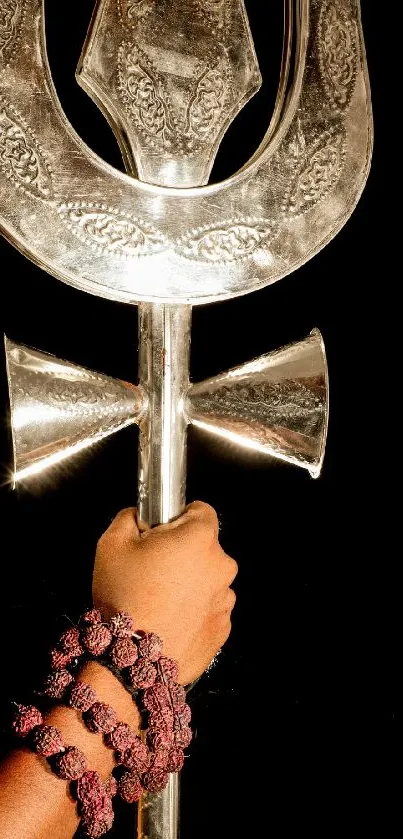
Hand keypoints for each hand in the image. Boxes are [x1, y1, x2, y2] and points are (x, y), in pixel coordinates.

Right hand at [92, 501, 237, 684]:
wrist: (132, 661)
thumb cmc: (124, 598)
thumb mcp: (111, 544)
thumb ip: (128, 517)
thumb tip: (138, 515)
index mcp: (199, 538)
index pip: (202, 511)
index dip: (179, 518)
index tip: (162, 533)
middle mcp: (221, 566)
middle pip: (205, 548)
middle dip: (182, 554)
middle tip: (152, 571)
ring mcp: (225, 599)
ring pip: (207, 579)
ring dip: (189, 584)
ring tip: (158, 600)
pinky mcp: (222, 628)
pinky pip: (208, 609)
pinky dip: (193, 611)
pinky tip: (168, 619)